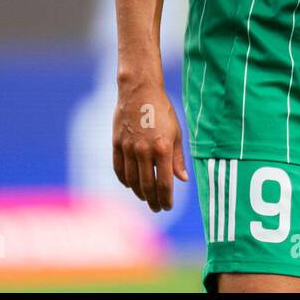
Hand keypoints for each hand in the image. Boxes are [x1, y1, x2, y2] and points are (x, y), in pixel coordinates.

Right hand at [112, 78, 188, 211]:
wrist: (139, 91)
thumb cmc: (162, 111)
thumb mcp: (176, 133)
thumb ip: (178, 158)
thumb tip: (183, 179)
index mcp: (162, 149)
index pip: (164, 183)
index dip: (166, 199)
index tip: (168, 207)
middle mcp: (144, 151)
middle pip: (147, 186)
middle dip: (153, 201)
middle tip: (157, 208)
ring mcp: (128, 148)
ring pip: (132, 180)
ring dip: (139, 193)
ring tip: (146, 198)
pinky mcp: (116, 144)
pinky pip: (119, 169)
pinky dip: (124, 181)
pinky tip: (130, 185)